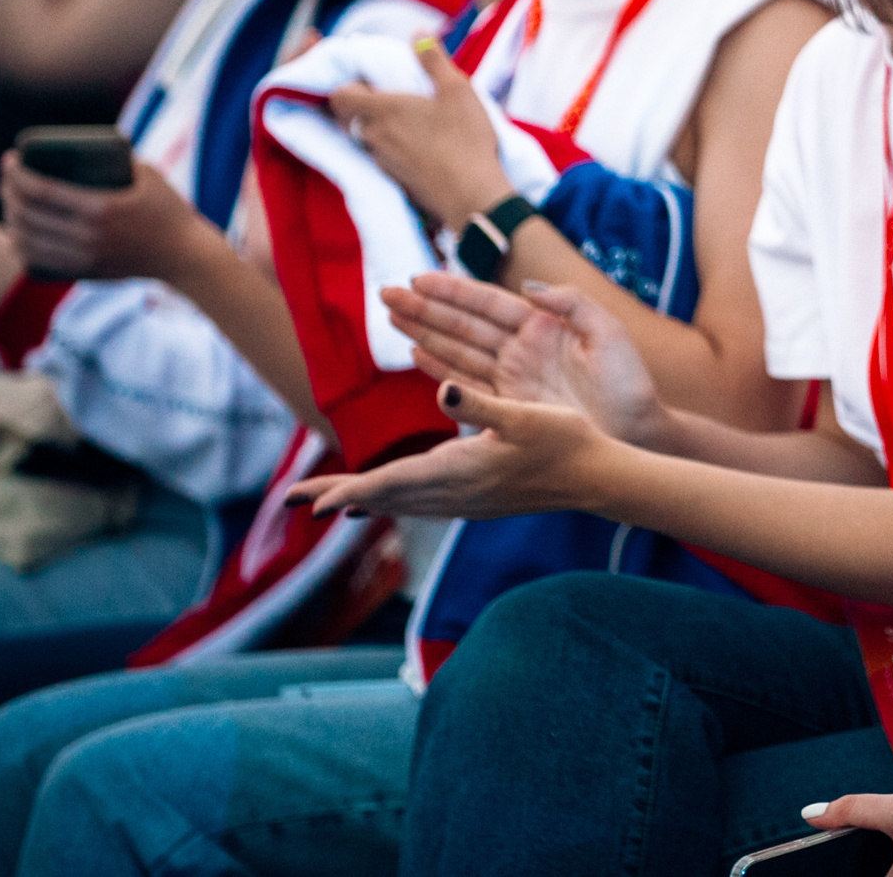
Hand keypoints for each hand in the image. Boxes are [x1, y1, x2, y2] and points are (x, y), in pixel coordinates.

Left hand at [1, 154, 210, 284]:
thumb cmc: (170, 210)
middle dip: (7, 192)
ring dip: (9, 220)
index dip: (16, 174)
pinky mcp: (84, 271)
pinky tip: (17, 233)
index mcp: (102, 208)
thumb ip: (121, 158)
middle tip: (8, 179)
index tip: (10, 160)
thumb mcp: (149, 174)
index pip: (41, 190)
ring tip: (11, 204)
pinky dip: (20, 245)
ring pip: (26, 240)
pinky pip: (37, 261)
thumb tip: (93, 142)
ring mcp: (85, 257)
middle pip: (27, 214)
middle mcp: (88, 235)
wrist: (186, 256)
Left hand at [288, 382, 606, 519]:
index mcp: (463, 471)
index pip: (392, 484)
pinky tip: (391, 499)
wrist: (599, 478)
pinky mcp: (479, 500)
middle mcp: (459, 493)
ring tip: (328, 501)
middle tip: (293, 501)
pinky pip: (422, 504)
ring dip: (364, 501)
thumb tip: (445, 388)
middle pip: (386, 499)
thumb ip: (482, 403)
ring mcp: (469, 501)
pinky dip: (395, 501)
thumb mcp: (527, 414)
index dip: (347, 491)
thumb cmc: (568, 441)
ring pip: (403, 504)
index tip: (308, 502)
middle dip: (339, 497)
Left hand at [326, 41, 513, 228]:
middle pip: (349, 118)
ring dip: (379, 129)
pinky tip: (420, 148)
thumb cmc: (464, 138)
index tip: (370, 81)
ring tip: (409, 123)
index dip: (348, 86)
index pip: (339, 96)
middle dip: (364, 107)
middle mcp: (373, 135)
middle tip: (392, 99)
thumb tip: (418, 34)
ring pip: (366, 139)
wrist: (471, 195)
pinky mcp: (394, 181)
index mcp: (382, 109)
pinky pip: (382, 159)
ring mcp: (382, 161)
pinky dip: (392, 150)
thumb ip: (433, 60)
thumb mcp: (457, 90)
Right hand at [386, 274, 666, 447]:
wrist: (636, 432)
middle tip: (386, 293)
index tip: (419, 279)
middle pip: (464, 323)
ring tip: (391, 315)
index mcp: (544, 325)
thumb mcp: (608, 334)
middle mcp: (522, 348)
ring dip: (424, 332)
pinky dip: (439, 368)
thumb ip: (572, 303)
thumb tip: (528, 286)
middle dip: (425, 308)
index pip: (488, 303)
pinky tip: (414, 353)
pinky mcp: (509, 404)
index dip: (453, 292)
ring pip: (457, 349)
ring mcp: (513, 376)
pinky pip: (465, 382)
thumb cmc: (629, 384)